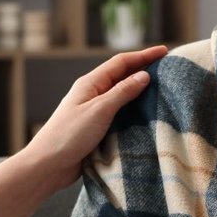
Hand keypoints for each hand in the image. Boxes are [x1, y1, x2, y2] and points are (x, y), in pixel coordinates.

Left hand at [20, 46, 165, 192]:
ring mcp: (93, 111)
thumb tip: (144, 75)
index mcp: (90, 83)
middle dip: (143, 69)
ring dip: (139, 90)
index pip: (121, 63)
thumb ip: (122, 92)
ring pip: (121, 95)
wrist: (48, 165)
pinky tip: (146, 114)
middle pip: (121, 76)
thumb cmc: (69, 135)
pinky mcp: (96, 128)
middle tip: (167, 67)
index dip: (143, 55)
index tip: (164, 51)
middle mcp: (92, 94)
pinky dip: (133, 109)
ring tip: (162, 88)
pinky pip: (119, 113)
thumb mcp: (99, 110)